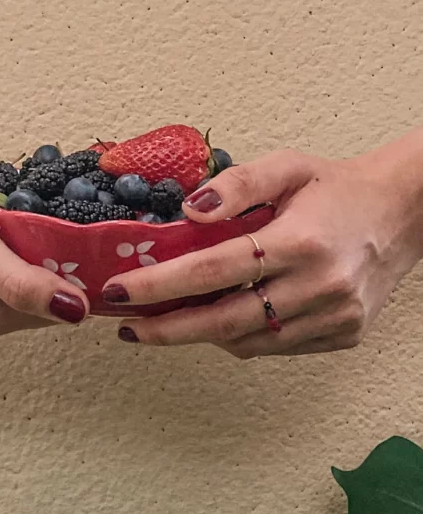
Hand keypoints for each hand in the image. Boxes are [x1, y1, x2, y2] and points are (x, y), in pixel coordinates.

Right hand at [0, 167, 88, 341]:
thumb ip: (22, 283)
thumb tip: (78, 313)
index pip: (55, 308)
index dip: (73, 276)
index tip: (80, 240)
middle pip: (47, 296)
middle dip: (59, 263)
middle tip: (56, 225)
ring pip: (37, 280)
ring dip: (44, 253)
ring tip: (35, 223)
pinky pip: (20, 269)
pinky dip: (29, 248)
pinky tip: (23, 227)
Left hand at [101, 146, 421, 356]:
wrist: (401, 215)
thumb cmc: (337, 188)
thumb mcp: (287, 167)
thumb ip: (236, 185)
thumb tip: (190, 212)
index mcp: (302, 241)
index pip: (213, 270)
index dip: (159, 284)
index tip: (118, 291)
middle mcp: (320, 286)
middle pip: (224, 320)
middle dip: (167, 329)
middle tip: (127, 327)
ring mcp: (334, 318)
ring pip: (247, 340)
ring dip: (199, 334)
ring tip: (166, 319)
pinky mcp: (342, 335)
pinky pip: (273, 346)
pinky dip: (238, 336)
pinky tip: (219, 319)